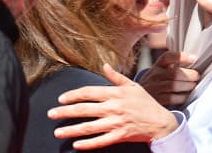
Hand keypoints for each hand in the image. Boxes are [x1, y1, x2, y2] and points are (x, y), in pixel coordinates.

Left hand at [47, 64, 178, 149]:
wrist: (161, 122)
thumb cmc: (145, 103)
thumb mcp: (132, 86)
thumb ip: (116, 77)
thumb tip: (104, 65)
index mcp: (115, 94)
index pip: (89, 92)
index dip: (73, 95)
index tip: (61, 98)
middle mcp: (113, 108)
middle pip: (84, 110)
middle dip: (65, 112)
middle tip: (51, 114)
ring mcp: (116, 123)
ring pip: (89, 127)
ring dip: (71, 130)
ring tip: (58, 132)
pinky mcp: (120, 136)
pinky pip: (101, 141)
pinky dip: (88, 144)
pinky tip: (76, 145)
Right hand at [139, 51, 199, 105]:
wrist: (140, 98)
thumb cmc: (158, 83)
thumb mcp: (161, 71)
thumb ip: (174, 66)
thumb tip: (195, 62)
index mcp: (158, 65)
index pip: (168, 57)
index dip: (182, 57)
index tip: (194, 59)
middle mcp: (154, 75)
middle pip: (175, 73)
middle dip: (190, 75)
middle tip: (196, 77)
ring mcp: (153, 88)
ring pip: (174, 85)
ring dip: (188, 86)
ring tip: (192, 86)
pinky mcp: (156, 100)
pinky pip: (172, 98)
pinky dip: (182, 97)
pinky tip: (185, 96)